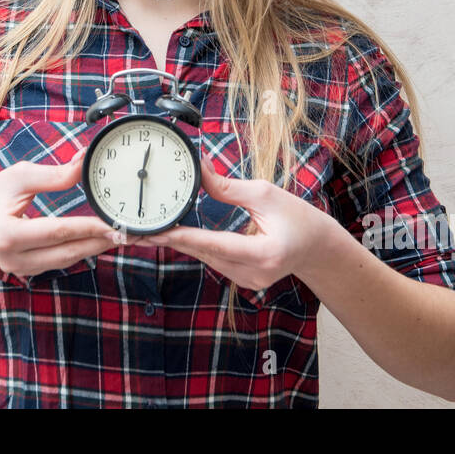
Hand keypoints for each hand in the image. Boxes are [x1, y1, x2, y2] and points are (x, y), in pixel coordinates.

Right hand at [0, 146, 119, 279]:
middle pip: (68, 252)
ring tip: (124, 236)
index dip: (87, 227)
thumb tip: (85, 163)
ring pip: (68, 260)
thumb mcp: (18, 177)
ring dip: (97, 248)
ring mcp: (23, 270)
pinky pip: (63, 261)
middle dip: (101, 241)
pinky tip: (103, 240)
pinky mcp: (31, 271)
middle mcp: (15, 259)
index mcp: (8, 234)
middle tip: (129, 232)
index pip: (56, 231)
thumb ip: (53, 175)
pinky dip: (84, 250)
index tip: (113, 223)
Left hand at [145, 153, 330, 291]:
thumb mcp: (266, 194)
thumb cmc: (298, 218)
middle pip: (203, 253)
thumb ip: (228, 188)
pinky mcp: (242, 280)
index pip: (215, 244)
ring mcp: (247, 282)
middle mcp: (253, 274)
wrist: (318, 248)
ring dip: (180, 243)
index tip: (156, 231)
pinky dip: (195, 247)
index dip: (183, 236)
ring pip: (205, 258)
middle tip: (136, 232)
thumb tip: (197, 171)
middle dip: (170, 239)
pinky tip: (174, 236)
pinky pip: (212, 261)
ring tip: (146, 232)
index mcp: (264, 254)